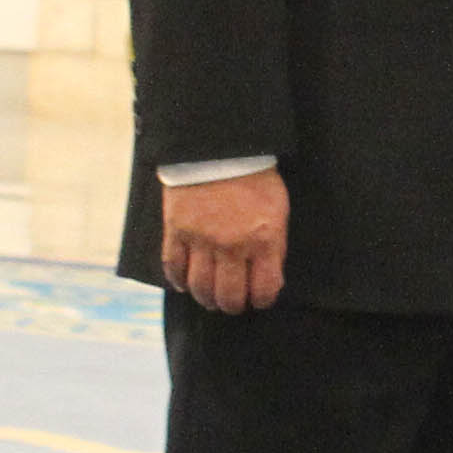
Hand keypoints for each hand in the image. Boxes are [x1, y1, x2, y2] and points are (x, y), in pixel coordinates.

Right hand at [159, 170, 288, 311]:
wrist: (219, 146)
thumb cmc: (255, 176)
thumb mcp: (278, 209)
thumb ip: (274, 244)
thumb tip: (269, 277)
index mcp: (264, 239)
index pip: (264, 289)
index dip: (262, 300)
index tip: (258, 299)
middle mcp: (233, 245)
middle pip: (229, 295)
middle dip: (232, 305)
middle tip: (232, 303)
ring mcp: (202, 239)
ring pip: (201, 287)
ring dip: (206, 299)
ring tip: (210, 298)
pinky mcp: (176, 230)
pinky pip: (173, 268)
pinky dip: (178, 282)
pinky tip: (184, 285)